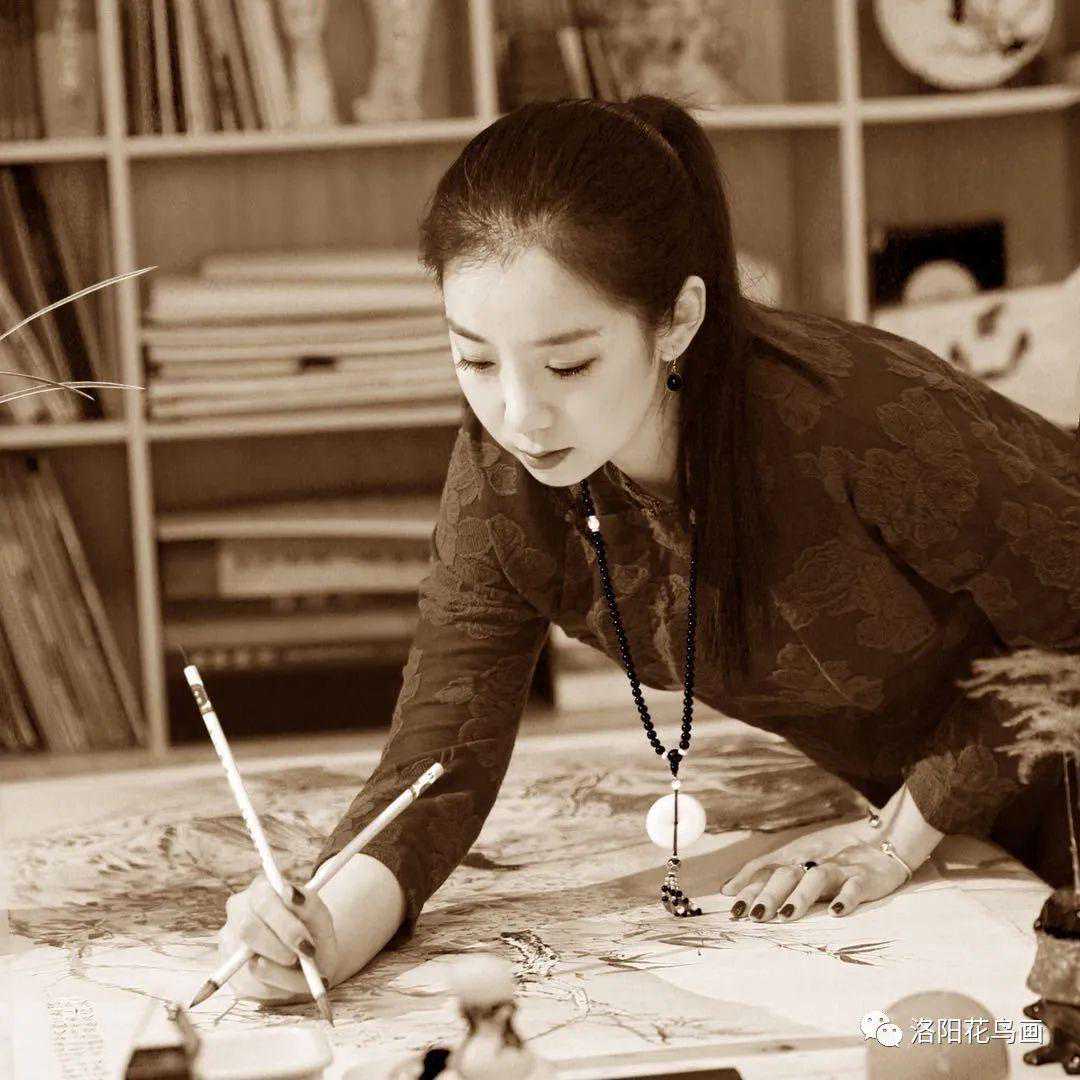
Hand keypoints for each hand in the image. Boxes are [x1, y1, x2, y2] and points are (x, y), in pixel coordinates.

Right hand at [217, 872, 339, 1002]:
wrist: (312, 958)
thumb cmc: (314, 930)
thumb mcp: (321, 917)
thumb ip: (309, 904)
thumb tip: (291, 894)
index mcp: (261, 890)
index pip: (263, 901)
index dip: (284, 924)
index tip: (305, 942)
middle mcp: (238, 912)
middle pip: (247, 928)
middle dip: (279, 947)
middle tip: (303, 957)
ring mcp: (229, 942)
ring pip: (250, 963)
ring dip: (283, 974)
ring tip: (304, 971)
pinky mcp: (229, 972)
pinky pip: (251, 987)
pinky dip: (278, 988)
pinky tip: (290, 979)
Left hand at [719, 818, 910, 922]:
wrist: (884, 839)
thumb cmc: (834, 854)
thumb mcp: (799, 859)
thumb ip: (768, 873)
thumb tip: (727, 890)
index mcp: (796, 856)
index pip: (766, 868)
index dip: (747, 884)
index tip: (730, 905)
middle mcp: (814, 860)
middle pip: (787, 874)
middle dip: (768, 894)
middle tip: (753, 916)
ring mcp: (840, 868)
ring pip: (817, 878)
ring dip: (800, 896)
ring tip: (785, 916)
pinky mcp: (866, 878)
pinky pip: (855, 887)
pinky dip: (845, 898)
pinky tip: (835, 912)